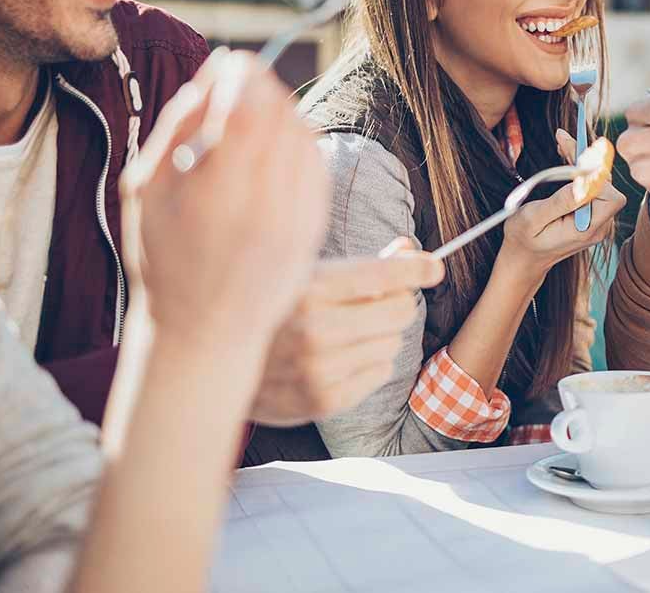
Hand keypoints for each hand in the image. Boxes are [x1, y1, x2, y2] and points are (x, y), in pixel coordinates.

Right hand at [121, 51, 328, 358]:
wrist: (207, 330)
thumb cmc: (165, 257)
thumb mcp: (147, 189)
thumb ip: (179, 125)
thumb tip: (216, 72)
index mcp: (218, 195)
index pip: (250, 108)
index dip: (244, 75)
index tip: (232, 65)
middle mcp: (266, 206)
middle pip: (281, 115)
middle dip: (261, 89)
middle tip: (239, 88)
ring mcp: (297, 219)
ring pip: (303, 135)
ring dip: (281, 113)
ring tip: (250, 122)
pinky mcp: (315, 227)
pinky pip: (316, 163)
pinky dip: (297, 143)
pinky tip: (272, 150)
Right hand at [252, 240, 444, 426]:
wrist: (217, 362)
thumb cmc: (270, 310)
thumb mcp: (305, 274)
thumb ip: (358, 265)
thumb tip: (408, 249)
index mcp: (309, 288)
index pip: (384, 275)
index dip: (416, 268)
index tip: (432, 267)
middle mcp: (315, 330)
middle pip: (400, 311)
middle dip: (396, 302)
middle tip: (378, 302)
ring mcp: (320, 369)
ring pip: (393, 343)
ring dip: (380, 335)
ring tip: (347, 333)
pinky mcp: (324, 400)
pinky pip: (381, 373)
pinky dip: (370, 363)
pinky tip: (341, 358)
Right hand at [497, 132, 625, 279]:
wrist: (524, 258)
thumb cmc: (523, 239)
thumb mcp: (533, 219)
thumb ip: (560, 202)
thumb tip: (584, 182)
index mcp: (586, 229)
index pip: (610, 196)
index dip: (594, 175)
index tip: (571, 157)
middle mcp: (599, 225)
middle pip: (606, 184)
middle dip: (586, 160)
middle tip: (562, 139)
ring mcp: (597, 220)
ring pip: (600, 182)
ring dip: (582, 161)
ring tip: (562, 143)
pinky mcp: (591, 213)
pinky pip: (592, 186)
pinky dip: (580, 170)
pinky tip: (566, 155)